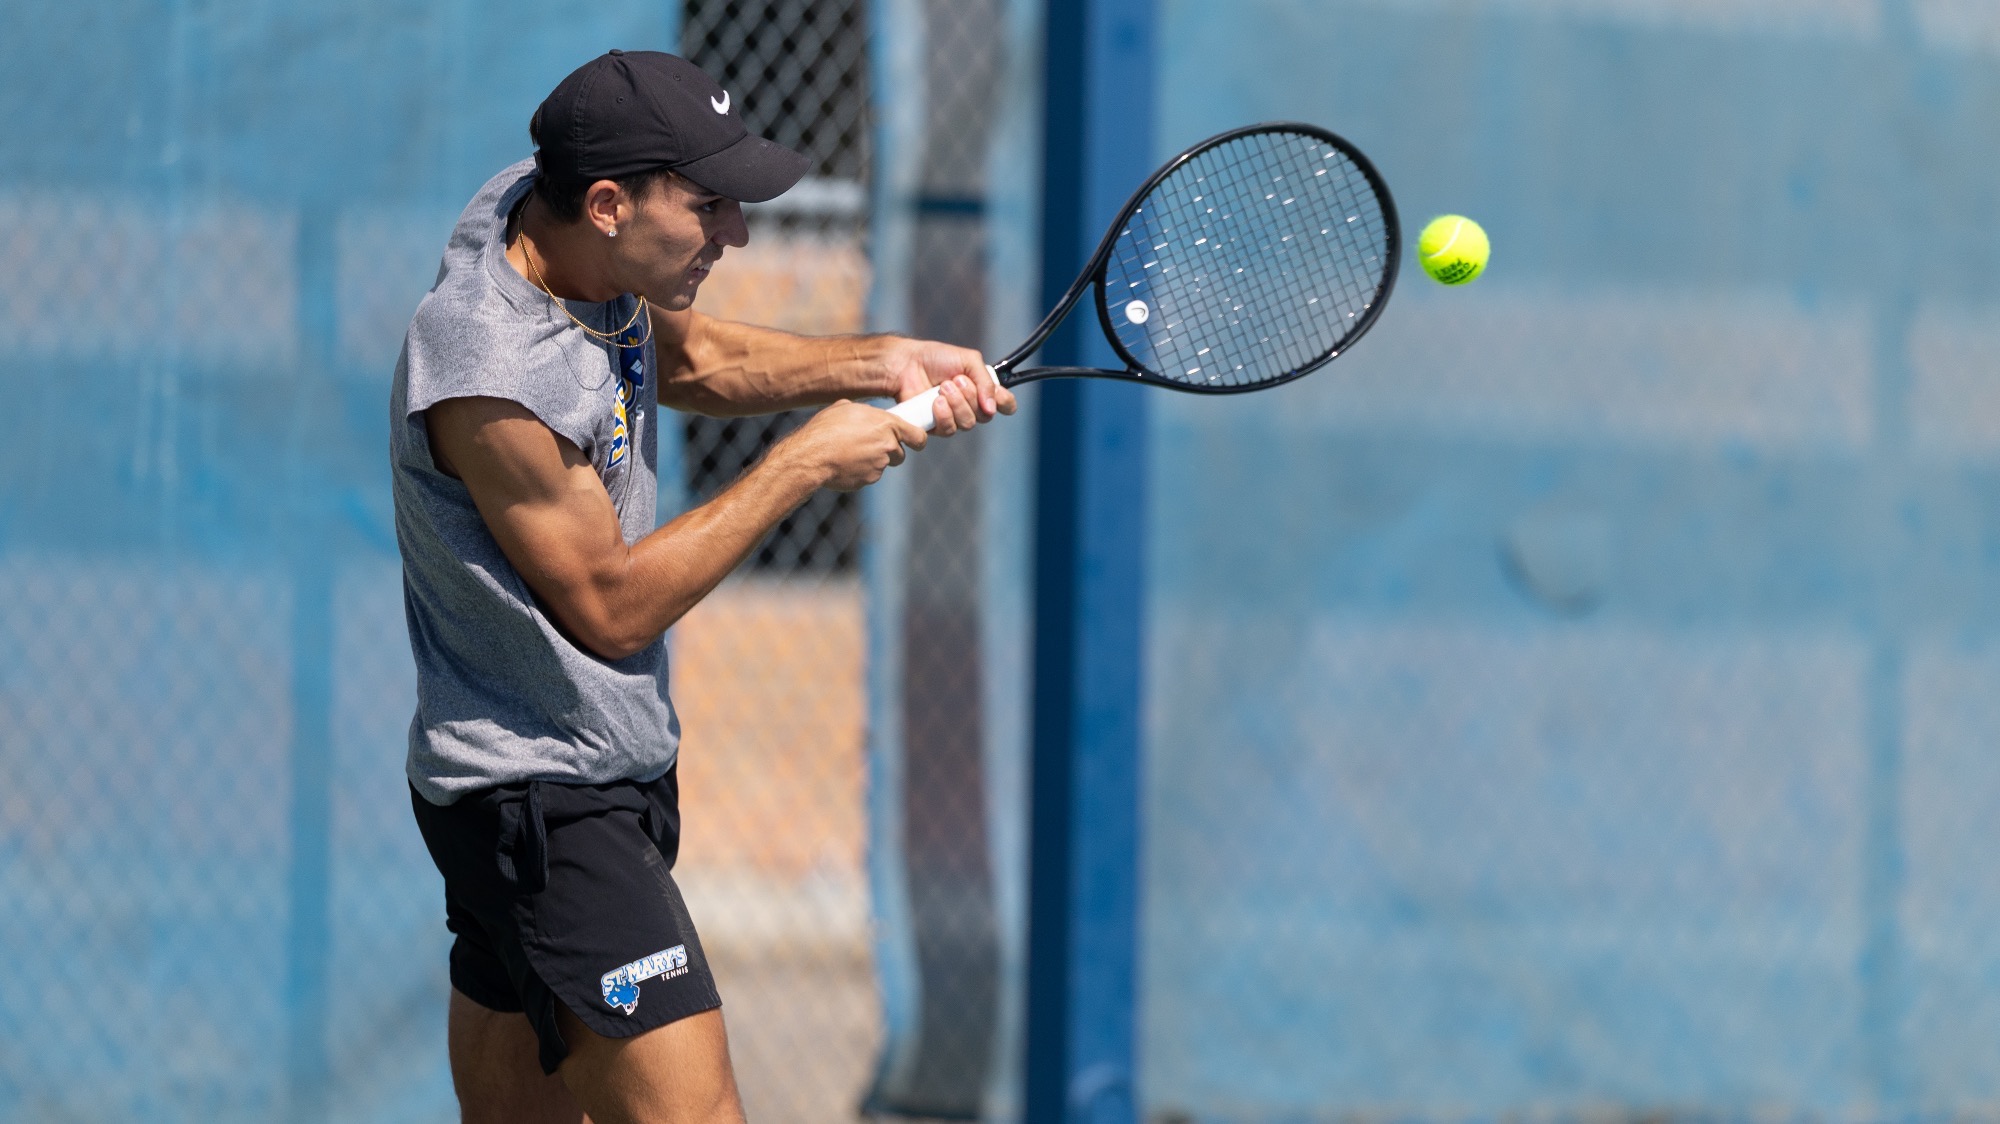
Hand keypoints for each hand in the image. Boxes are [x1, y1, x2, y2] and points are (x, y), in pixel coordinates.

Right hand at [780, 399, 928, 491]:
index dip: (917, 440)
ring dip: (871, 461)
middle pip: (900, 453)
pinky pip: (868, 476)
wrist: (811, 456)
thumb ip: (864, 413)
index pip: (918, 436)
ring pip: (882, 465)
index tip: (914, 441)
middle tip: (869, 446)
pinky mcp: (868, 481)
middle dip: (888, 452)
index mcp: (887, 424)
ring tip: (849, 453)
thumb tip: (864, 415)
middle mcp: (888, 446)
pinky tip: (843, 464)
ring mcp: (879, 466)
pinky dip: (859, 472)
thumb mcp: (845, 408)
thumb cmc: (826, 428)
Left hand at [881, 338, 1018, 435]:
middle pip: (986, 416)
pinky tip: (935, 402)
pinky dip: (944, 414)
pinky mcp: (936, 426)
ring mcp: (954, 417)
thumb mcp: (969, 360)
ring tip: (943, 387)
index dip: (1005, 404)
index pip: (1005, 404)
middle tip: (956, 379)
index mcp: (982, 389)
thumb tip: (992, 408)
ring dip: (957, 403)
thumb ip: (986, 381)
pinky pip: (949, 430)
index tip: (998, 397)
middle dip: (972, 396)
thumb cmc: (936, 359)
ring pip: (968, 423)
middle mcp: (971, 405)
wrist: (907, 364)